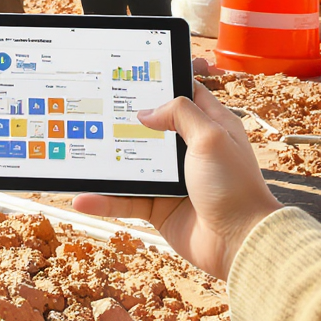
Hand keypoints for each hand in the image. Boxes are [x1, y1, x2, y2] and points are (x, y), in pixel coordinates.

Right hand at [71, 82, 280, 280]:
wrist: (242, 245)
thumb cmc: (235, 187)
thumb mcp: (212, 136)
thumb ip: (180, 113)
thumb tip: (145, 113)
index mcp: (209, 126)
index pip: (182, 94)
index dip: (160, 83)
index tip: (130, 75)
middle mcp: (189, 150)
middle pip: (149, 127)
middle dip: (122, 119)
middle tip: (94, 107)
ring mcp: (171, 179)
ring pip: (130, 164)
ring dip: (105, 162)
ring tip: (78, 152)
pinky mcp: (159, 206)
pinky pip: (125, 200)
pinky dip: (103, 200)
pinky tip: (81, 198)